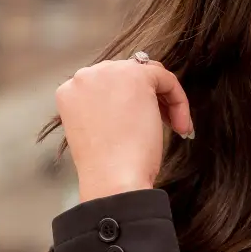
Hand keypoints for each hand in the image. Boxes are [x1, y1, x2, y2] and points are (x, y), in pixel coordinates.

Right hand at [56, 58, 194, 200]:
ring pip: (148, 75)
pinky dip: (178, 100)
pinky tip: (180, 125)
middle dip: (148, 99)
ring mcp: (107, 72)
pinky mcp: (135, 75)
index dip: (130, 104)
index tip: (142, 126)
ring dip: (164, 100)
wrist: (113, 179)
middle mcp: (84, 76)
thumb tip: (133, 100)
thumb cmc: (108, 167)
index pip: (107, 85)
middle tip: (165, 125)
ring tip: (175, 127)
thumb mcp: (99, 131)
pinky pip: (165, 78)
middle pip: (127, 75)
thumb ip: (107, 109)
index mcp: (70, 92)